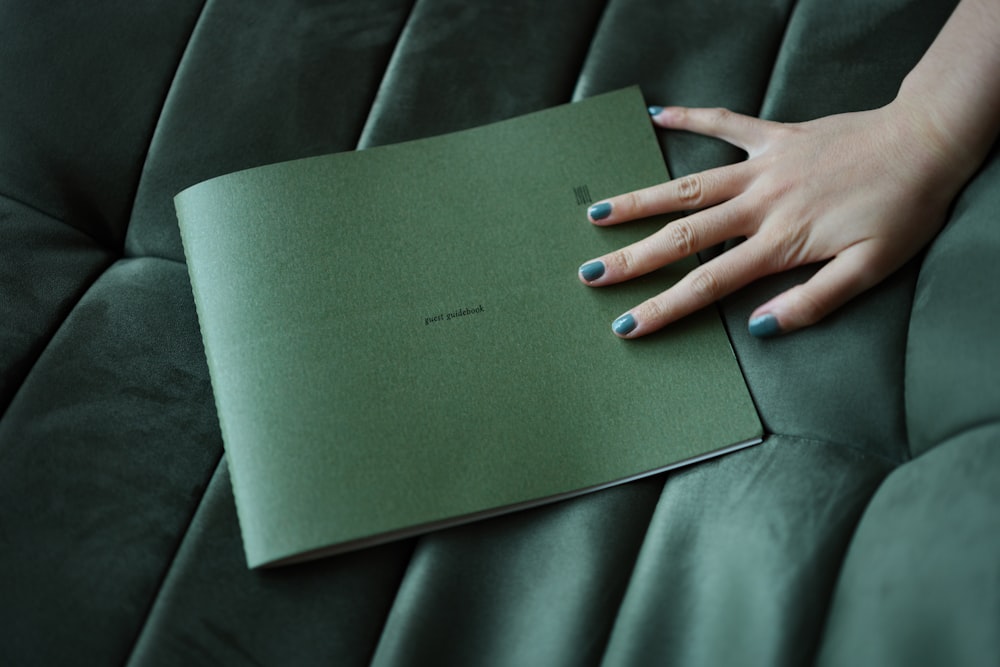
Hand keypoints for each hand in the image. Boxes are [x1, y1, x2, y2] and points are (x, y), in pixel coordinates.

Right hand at [578, 102, 966, 337]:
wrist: (927, 143)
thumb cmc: (903, 211)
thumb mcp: (870, 269)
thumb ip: (813, 302)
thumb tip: (760, 327)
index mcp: (780, 243)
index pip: (708, 283)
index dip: (664, 306)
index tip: (627, 325)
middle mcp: (760, 204)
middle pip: (684, 237)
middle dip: (633, 258)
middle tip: (590, 273)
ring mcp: (763, 166)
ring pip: (689, 185)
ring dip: (642, 200)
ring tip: (599, 212)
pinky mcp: (775, 136)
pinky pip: (724, 124)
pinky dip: (690, 117)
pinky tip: (657, 115)